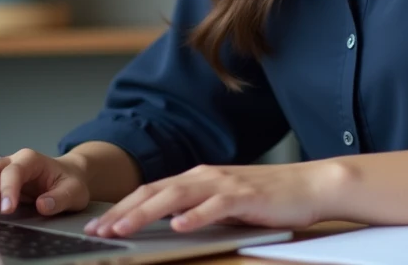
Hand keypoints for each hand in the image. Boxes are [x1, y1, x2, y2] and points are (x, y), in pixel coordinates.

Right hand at [0, 148, 90, 219]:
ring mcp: (2, 170)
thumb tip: (42, 205)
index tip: (7, 209)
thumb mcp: (74, 191)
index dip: (8, 189)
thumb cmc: (70, 182)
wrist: (67, 176)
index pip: (14, 171)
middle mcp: (13, 161)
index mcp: (31, 159)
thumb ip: (60, 198)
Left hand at [81, 160, 345, 237]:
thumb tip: (165, 221)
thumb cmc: (267, 198)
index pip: (151, 191)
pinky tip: (178, 226)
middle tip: (98, 230)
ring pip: (177, 196)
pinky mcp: (245, 197)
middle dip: (123, 211)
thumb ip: (196, 207)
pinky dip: (195, 216)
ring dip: (147, 213)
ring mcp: (225, 184)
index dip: (122, 207)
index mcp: (197, 178)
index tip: (98, 225)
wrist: (309, 185)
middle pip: (155, 191)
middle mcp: (205, 176)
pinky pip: (215, 206)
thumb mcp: (223, 201)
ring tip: (124, 228)